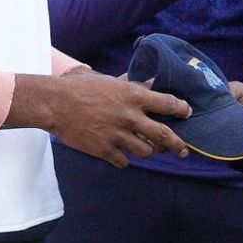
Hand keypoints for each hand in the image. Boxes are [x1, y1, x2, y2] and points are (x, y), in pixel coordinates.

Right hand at [13, 72, 191, 167]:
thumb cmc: (80, 87)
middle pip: (164, 135)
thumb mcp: (108, 80)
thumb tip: (146, 85)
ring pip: (146, 151)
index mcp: (133, 96)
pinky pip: (124, 161)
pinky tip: (121, 155)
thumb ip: (129, 86)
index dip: (181, 109)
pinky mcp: (104, 150)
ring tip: (148, 149)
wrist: (55, 104)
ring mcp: (117, 135)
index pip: (168, 104)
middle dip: (178, 144)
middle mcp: (129, 117)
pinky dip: (125, 159)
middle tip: (184, 149)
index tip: (186, 112)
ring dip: (149, 151)